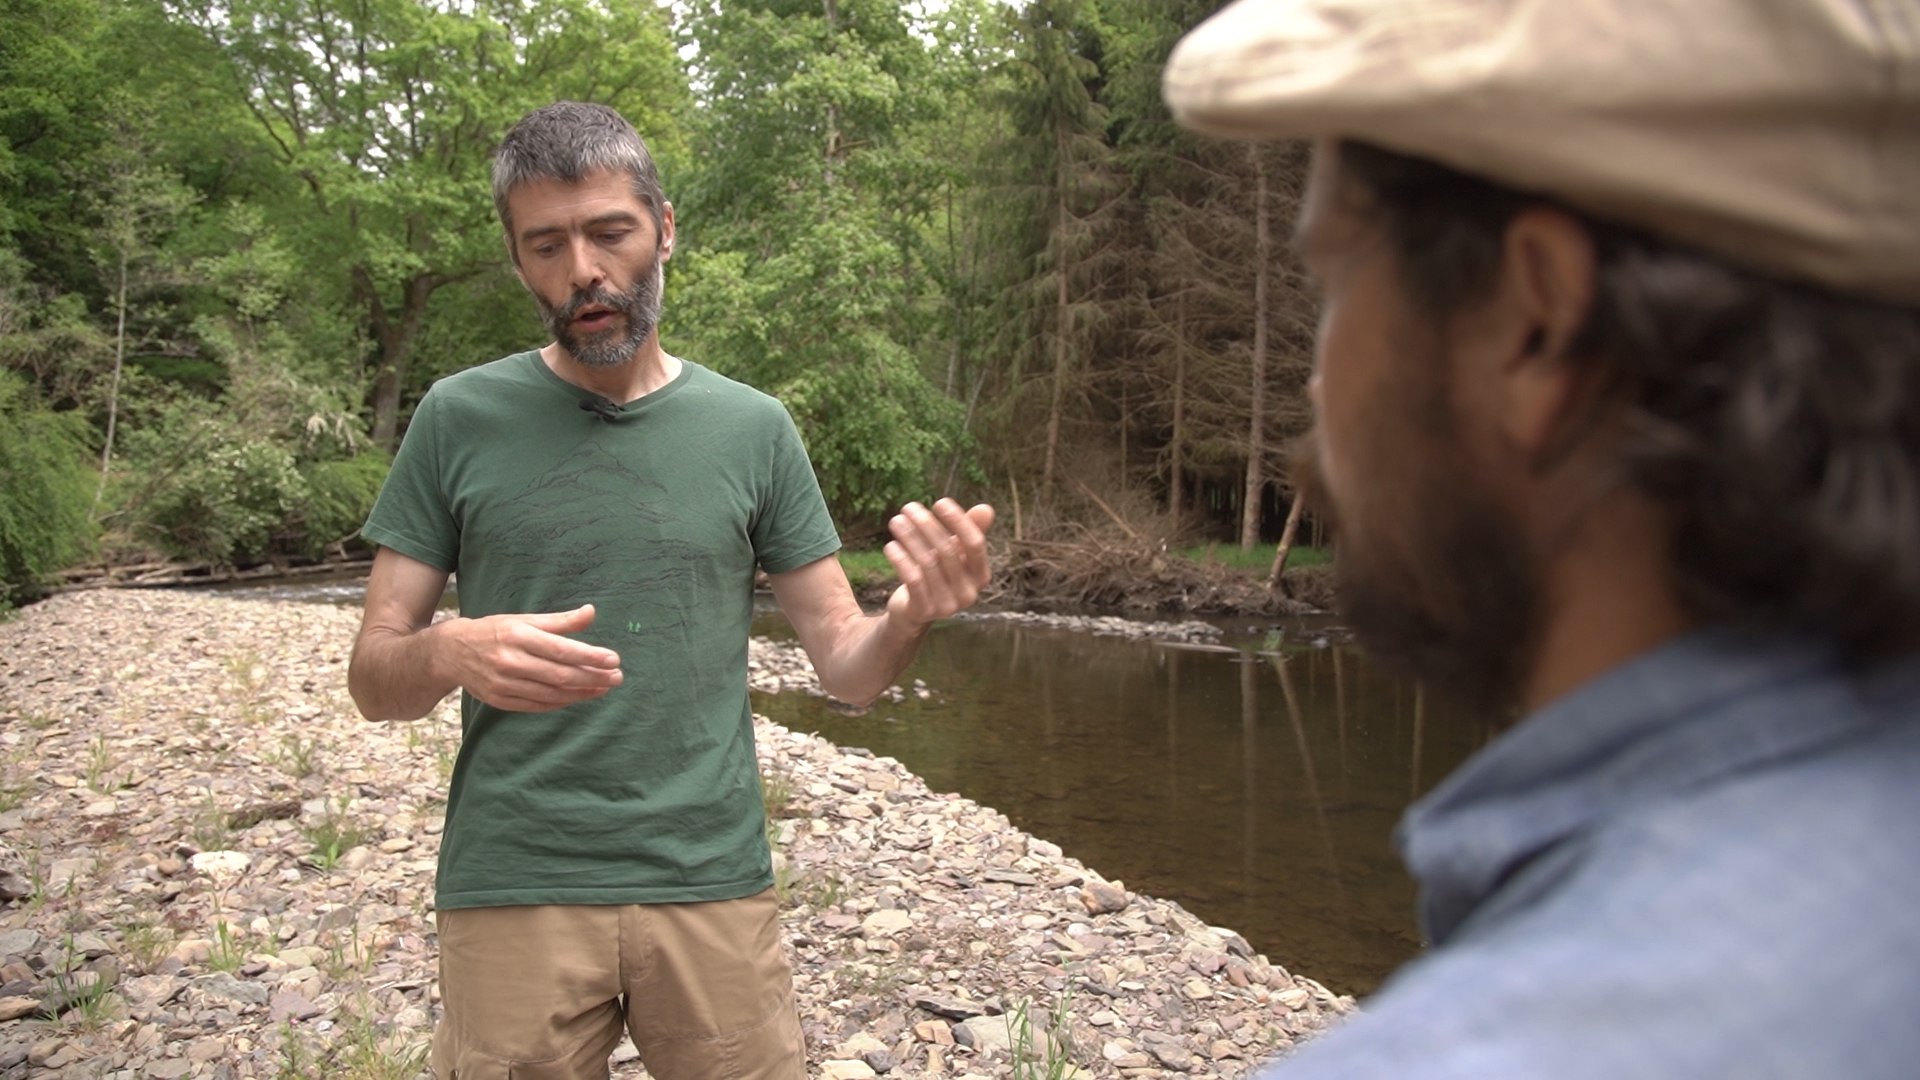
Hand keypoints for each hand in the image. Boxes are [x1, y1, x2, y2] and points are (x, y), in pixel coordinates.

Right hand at [436, 604, 622, 712]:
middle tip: (617, 677)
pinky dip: (561, 703)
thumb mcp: (524, 619)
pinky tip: (578, 696)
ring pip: (551, 694)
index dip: (590, 656)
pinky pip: (537, 705)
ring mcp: (504, 684)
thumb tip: (591, 612)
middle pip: (559, 675)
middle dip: (592, 677)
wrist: (451, 652)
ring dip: (581, 693)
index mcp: (518, 636)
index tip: (614, 659)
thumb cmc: (495, 631)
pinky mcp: (500, 700)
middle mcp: (510, 661)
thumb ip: (560, 621)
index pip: (561, 650)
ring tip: (603, 687)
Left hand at [884, 499, 995, 629]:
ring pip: (927, 563)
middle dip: (926, 525)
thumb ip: (970, 531)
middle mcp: (969, 593)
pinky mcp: (924, 611)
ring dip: (910, 538)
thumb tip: (987, 509)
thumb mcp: (955, 552)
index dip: (959, 521)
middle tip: (908, 507)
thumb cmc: (938, 573)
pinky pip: (912, 580)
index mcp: (981, 575)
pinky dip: (900, 560)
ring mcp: (947, 605)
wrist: (915, 610)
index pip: (975, 543)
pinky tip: (891, 545)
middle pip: (948, 550)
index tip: (940, 502)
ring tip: (896, 521)